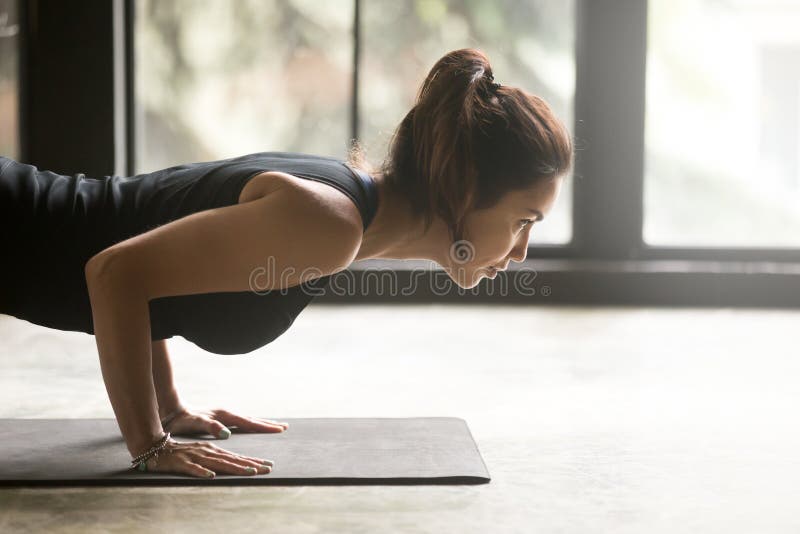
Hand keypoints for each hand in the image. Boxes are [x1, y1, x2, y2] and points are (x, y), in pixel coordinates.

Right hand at [139, 439, 273, 477]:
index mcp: (213, 450)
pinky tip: (210, 476)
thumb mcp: (202, 453)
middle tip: (268, 469)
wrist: (155, 446)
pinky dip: (201, 472)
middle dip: (251, 465)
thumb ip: (219, 459)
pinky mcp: (181, 463)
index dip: (253, 461)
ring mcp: (195, 457)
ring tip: (250, 472)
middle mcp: (207, 452)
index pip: (237, 457)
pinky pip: (192, 468)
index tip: (269, 465)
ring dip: (233, 468)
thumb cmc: (182, 452)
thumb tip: (237, 465)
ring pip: (217, 463)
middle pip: (232, 460)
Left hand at [163, 406, 288, 438]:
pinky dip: (250, 424)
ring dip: (260, 423)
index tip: (279, 429)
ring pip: (246, 420)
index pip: (249, 422)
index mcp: (224, 415)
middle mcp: (226, 414)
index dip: (264, 427)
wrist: (170, 411)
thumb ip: (211, 427)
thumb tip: (227, 433)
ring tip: (272, 426)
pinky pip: (239, 422)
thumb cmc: (182, 420)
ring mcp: (222, 416)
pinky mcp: (218, 419)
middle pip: (251, 419)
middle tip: (284, 427)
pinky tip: (249, 426)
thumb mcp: (196, 423)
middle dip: (267, 424)